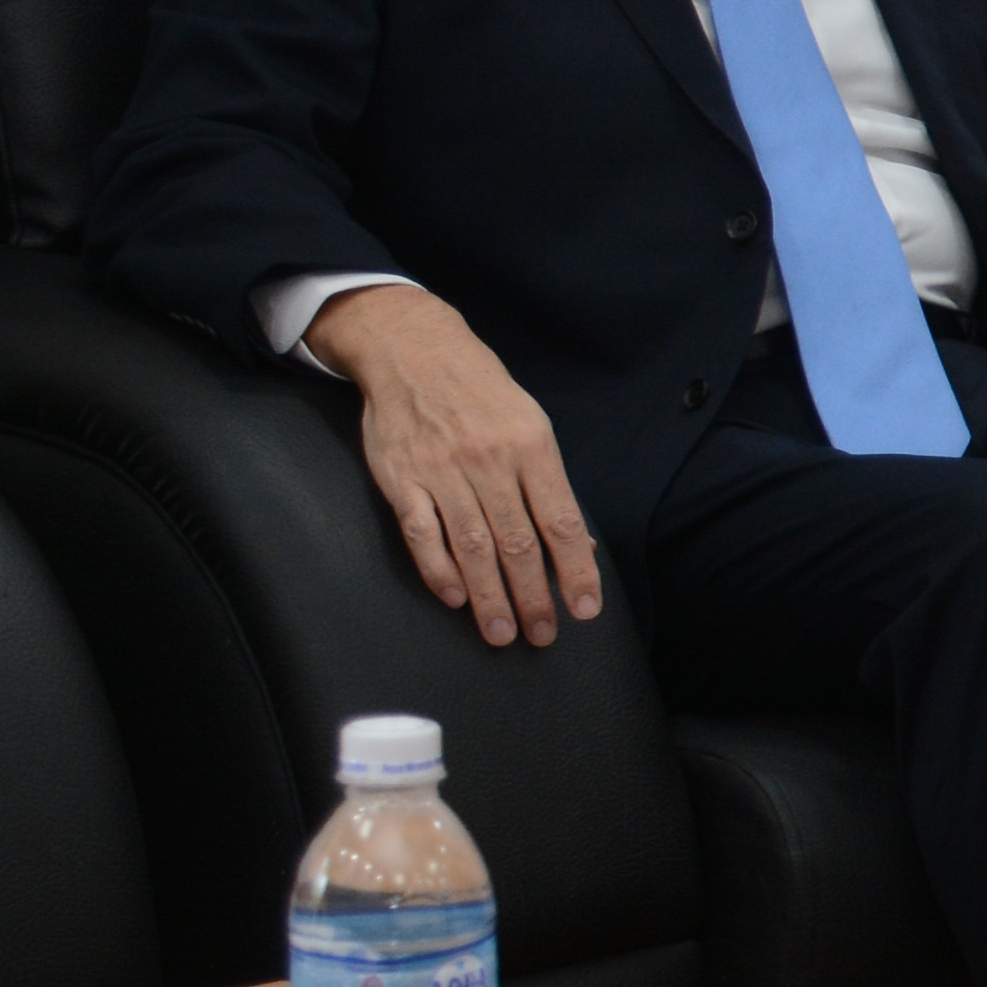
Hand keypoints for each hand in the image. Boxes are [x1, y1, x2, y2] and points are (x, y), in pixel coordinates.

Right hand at [310, 284, 602, 645]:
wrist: (414, 351)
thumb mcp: (530, 425)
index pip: (560, 522)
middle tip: (542, 635)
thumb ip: (549, 486)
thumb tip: (578, 546)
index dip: (574, 571)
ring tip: (502, 632)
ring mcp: (442, 471)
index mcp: (532, 446)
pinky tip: (454, 597)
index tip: (585, 609)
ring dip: (489, 596)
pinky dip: (438, 569)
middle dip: (533, 596)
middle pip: (517, 543)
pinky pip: (422, 533)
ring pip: (472, 546)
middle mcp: (489, 461)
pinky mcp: (402, 479)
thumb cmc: (482, 394)